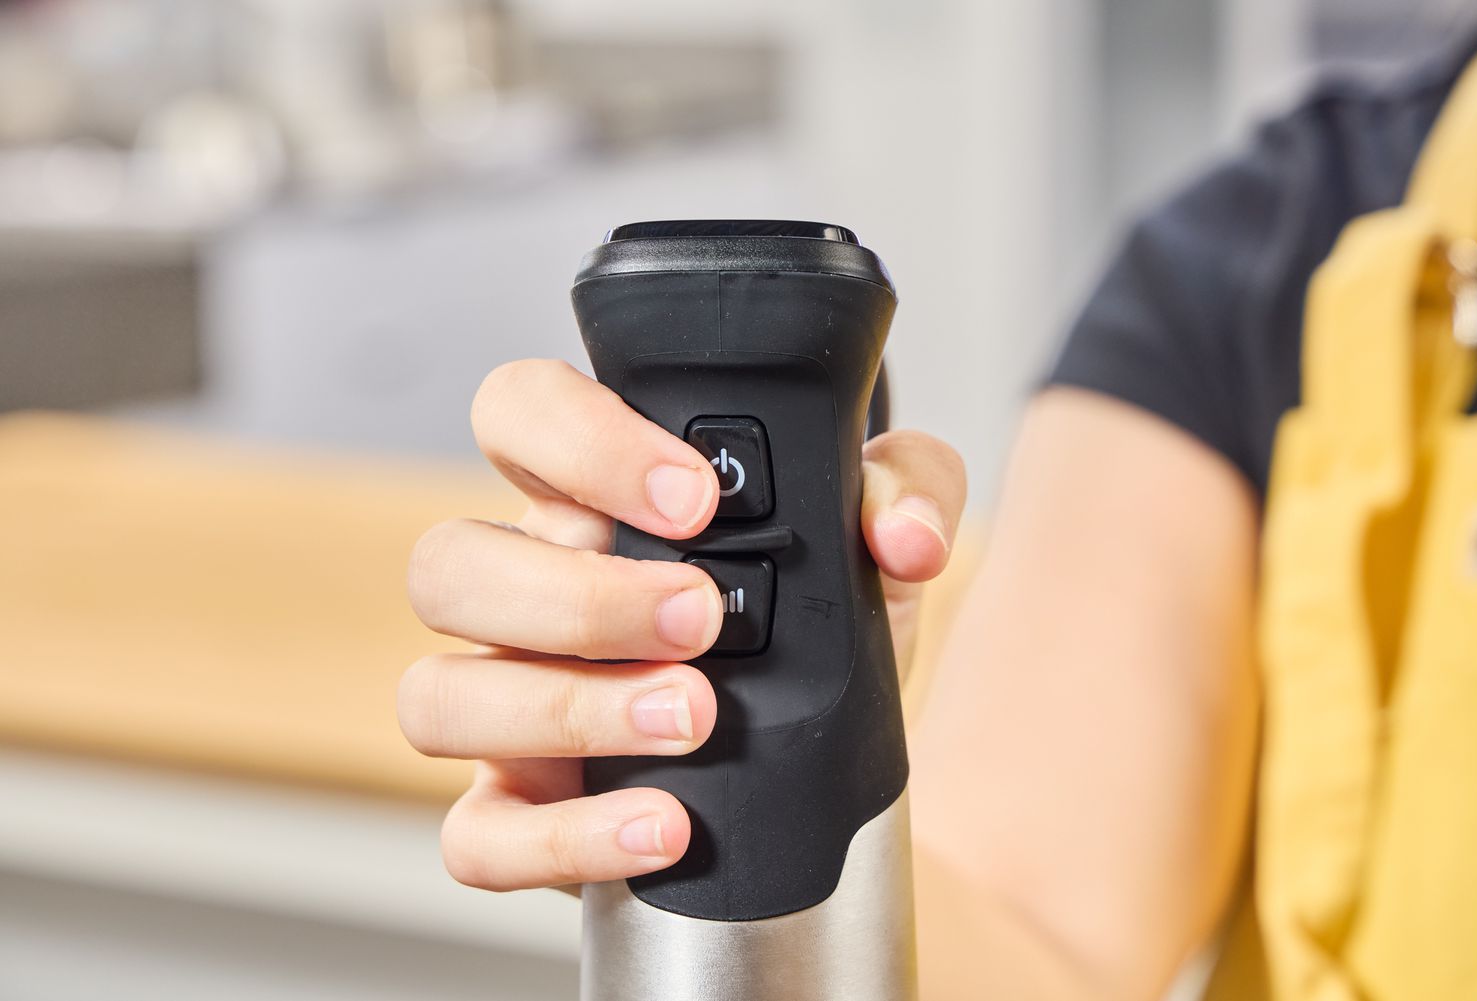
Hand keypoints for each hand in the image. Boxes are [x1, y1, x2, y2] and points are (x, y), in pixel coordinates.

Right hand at [400, 359, 965, 892]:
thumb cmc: (814, 635)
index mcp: (588, 501)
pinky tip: (665, 827)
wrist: (829, 776)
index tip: (693, 496)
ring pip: (437, 696)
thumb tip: (904, 533)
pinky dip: (564, 840)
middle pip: (448, 564)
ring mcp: (507, 707)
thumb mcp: (873, 544)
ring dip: (567, 708)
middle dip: (579, 595)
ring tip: (695, 719)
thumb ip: (906, 493)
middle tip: (701, 618)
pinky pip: (479, 838)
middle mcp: (526, 597)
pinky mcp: (518, 814)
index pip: (516, 415)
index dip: (577, 441)